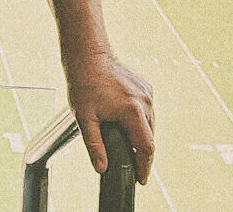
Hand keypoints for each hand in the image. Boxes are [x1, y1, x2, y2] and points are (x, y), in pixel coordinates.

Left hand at [65, 50, 154, 183]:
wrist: (88, 55)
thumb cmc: (83, 83)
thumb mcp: (84, 117)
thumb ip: (94, 145)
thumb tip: (101, 168)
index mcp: (133, 111)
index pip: (146, 147)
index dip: (144, 166)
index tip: (140, 178)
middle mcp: (144, 102)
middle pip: (149, 136)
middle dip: (140, 150)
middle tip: (129, 160)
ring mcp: (147, 93)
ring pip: (149, 123)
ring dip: (140, 133)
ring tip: (125, 140)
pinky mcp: (145, 86)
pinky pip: (146, 109)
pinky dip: (139, 117)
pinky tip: (124, 117)